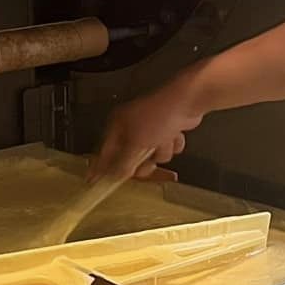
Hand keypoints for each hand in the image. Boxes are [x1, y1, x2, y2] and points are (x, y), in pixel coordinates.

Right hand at [90, 80, 205, 183]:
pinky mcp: (167, 132)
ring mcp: (150, 130)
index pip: (105, 151)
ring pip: (152, 157)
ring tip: (164, 139)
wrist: (187, 102)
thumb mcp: (136, 144)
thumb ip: (124, 163)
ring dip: (161, 152)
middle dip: (143, 162)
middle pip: (131, 158)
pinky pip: (166, 150)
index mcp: (118, 125)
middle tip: (148, 162)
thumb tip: (114, 176)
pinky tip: (175, 134)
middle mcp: (132, 127)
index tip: (97, 181)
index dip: (103, 167)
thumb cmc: (159, 114)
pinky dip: (173, 145)